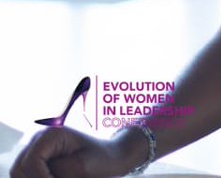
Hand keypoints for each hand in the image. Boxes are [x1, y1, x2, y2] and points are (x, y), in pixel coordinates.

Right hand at [10, 126, 137, 177]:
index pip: (31, 162)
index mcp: (51, 134)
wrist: (112, 156)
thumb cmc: (102, 159)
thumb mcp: (80, 168)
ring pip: (19, 173)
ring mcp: (36, 149)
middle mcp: (38, 139)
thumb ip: (56, 173)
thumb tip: (41, 176)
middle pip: (19, 169)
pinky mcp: (38, 160)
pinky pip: (27, 175)